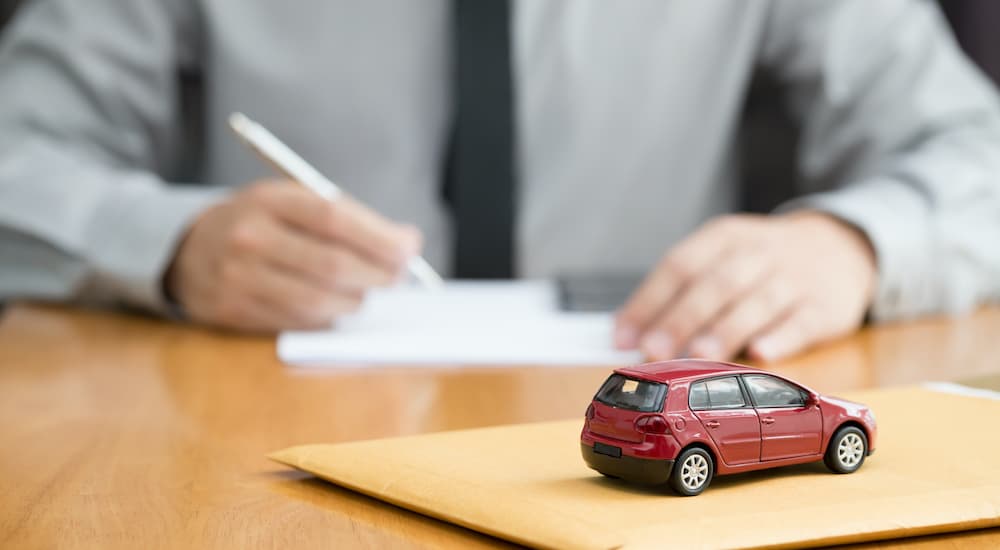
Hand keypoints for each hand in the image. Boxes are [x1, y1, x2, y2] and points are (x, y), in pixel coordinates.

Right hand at [165, 180, 420, 330]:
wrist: (189, 249)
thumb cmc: (262, 223)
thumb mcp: (293, 202)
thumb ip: (347, 218)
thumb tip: (407, 244)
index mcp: (269, 200)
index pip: (335, 219)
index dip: (379, 238)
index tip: (410, 247)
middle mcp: (250, 238)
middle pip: (331, 265)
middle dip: (377, 276)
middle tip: (399, 278)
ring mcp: (239, 278)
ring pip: (319, 302)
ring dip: (356, 301)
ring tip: (368, 292)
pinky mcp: (235, 312)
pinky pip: (298, 323)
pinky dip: (328, 318)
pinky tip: (337, 307)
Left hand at [615, 212, 876, 361]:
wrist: (843, 246)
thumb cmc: (762, 263)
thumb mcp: (724, 257)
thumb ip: (681, 291)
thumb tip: (631, 334)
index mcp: (724, 238)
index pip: (679, 266)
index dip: (648, 301)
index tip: (621, 335)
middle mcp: (758, 253)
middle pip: (715, 284)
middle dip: (681, 318)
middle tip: (653, 349)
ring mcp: (794, 279)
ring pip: (757, 302)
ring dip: (725, 329)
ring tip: (698, 354)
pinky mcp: (826, 307)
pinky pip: (802, 322)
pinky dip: (781, 337)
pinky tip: (760, 353)